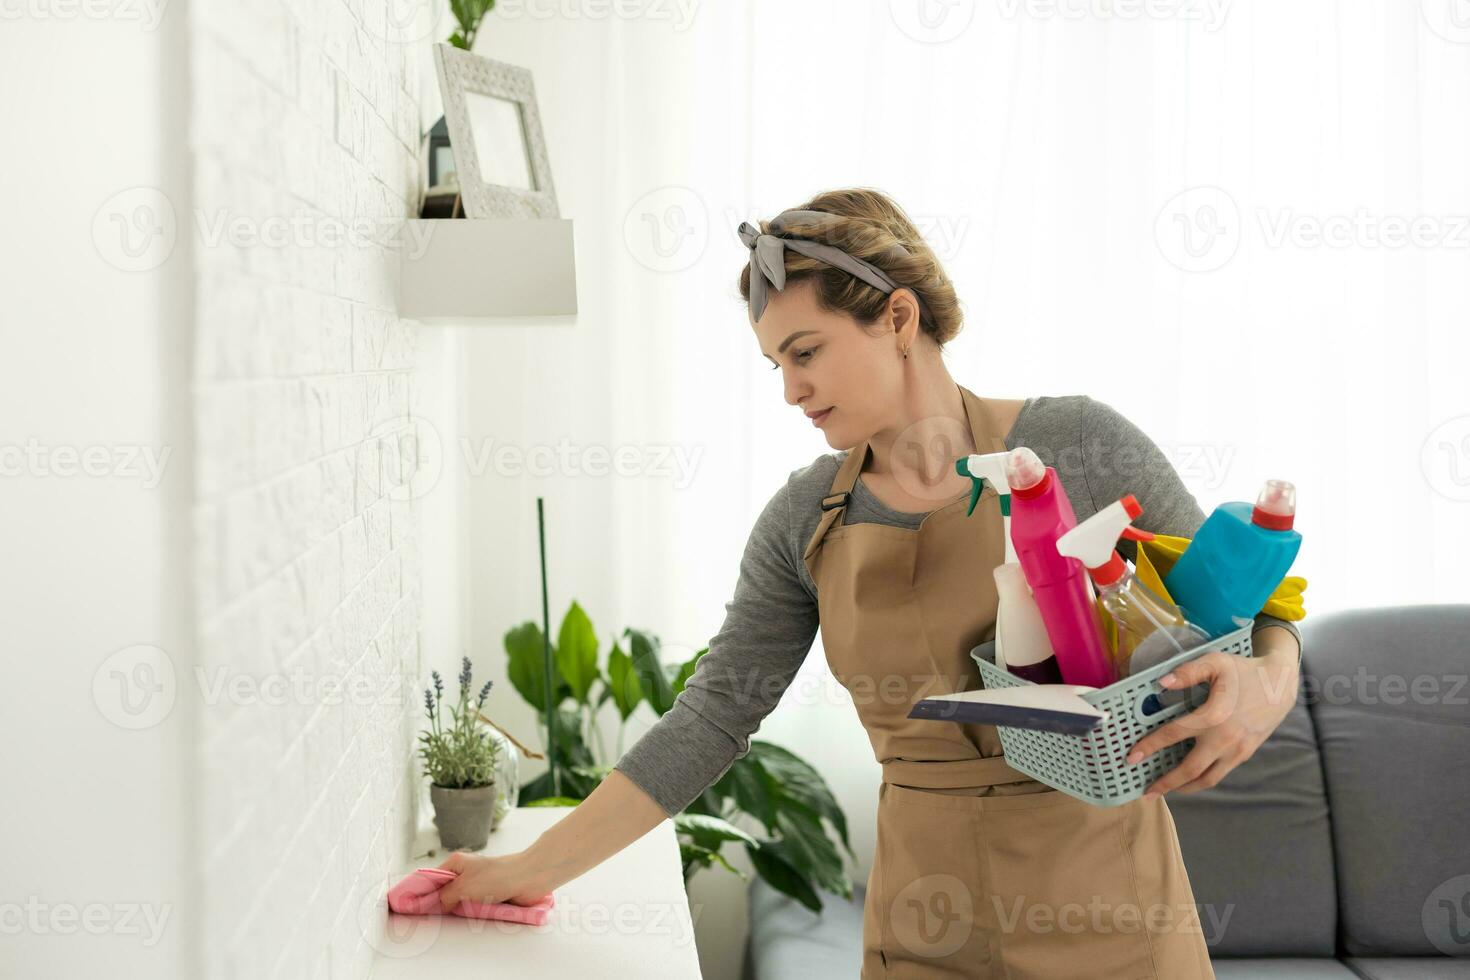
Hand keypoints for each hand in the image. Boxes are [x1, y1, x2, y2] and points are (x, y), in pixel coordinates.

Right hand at [435, 850, 554, 911]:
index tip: (414, 905)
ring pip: (460, 901)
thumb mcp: (463, 886)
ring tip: (453, 916)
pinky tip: (468, 917)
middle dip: (441, 903)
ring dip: (458, 909)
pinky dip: (472, 913)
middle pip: (446, 891)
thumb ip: (445, 897)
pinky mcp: (489, 895)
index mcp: (456, 863)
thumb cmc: (498, 876)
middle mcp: (465, 872)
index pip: (432, 878)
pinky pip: (474, 907)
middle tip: (431, 916)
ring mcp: (477, 884)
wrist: (528, 878)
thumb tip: (438, 905)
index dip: (423, 891)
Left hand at [1124, 645, 1298, 798]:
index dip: (1149, 746)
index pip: (1173, 734)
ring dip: (1184, 788)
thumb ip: (1188, 672)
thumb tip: (1161, 682)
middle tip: (1146, 792)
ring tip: (1166, 791)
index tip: (1131, 758)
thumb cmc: (1244, 671)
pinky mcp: (1245, 754)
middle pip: (1190, 769)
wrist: (1281, 685)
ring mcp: (1237, 750)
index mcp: (1213, 716)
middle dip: (1166, 783)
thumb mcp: (1215, 662)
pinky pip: (1220, 773)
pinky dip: (1202, 780)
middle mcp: (1225, 739)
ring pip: (1208, 779)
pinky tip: (1189, 779)